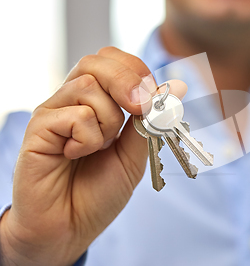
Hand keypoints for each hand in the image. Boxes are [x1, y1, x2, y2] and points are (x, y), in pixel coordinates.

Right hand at [0, 47, 186, 265]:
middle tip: (137, 109)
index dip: (136, 70)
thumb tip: (173, 88)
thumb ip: (148, 121)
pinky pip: (75, 115)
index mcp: (97, 101)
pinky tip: (74, 156)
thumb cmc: (99, 191)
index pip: (113, 60)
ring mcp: (54, 112)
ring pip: (88, 86)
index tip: (151, 97)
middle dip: (126, 81)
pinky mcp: (38, 128)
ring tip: (96, 148)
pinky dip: (87, 139)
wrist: (70, 227)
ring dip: (107, 121)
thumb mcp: (135, 154)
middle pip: (96, 61)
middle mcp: (73, 100)